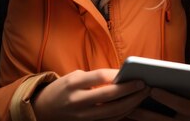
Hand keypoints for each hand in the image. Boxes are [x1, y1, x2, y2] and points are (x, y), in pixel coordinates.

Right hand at [32, 68, 149, 120]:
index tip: (133, 72)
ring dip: (131, 103)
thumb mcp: (75, 77)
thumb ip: (96, 77)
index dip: (119, 75)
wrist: (44, 109)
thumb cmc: (64, 88)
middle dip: (130, 91)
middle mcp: (77, 101)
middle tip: (145, 84)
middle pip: (110, 97)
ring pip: (112, 112)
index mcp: (73, 84)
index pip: (100, 77)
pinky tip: (132, 105)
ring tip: (143, 95)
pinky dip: (123, 113)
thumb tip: (122, 76)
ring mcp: (82, 116)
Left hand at [127, 88, 189, 120]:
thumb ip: (179, 85)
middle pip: (163, 119)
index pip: (181, 104)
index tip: (153, 90)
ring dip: (139, 117)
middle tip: (132, 102)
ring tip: (126, 108)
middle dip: (146, 111)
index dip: (167, 97)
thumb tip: (157, 74)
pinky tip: (129, 114)